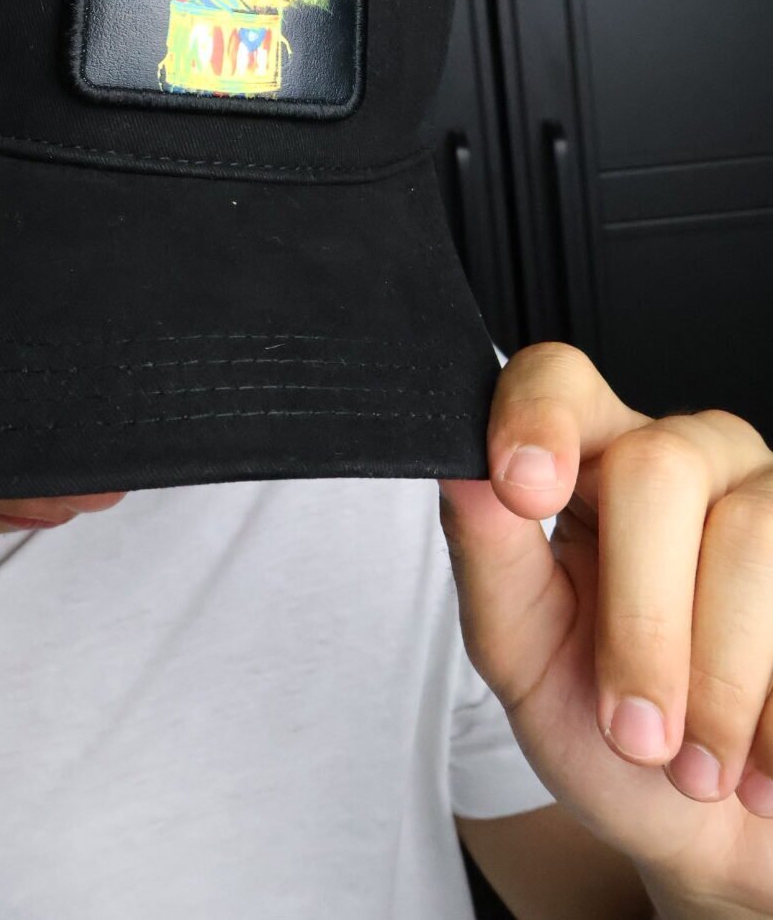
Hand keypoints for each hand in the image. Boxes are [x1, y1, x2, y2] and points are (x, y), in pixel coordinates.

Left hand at [437, 342, 772, 913]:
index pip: (559, 378)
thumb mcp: (524, 656)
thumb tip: (463, 471)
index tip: (523, 490)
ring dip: (719, 683)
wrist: (714, 828)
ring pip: (751, 539)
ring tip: (699, 767)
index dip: (540, 416)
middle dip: (643, 622)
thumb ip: (490, 560)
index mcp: (592, 458)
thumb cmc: (605, 728)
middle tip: (635, 735)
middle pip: (658, 469)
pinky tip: (763, 768)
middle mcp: (688, 453)